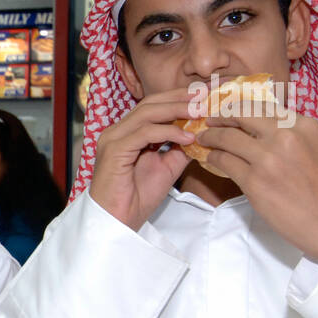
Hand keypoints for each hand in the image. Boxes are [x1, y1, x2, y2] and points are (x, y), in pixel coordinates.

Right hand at [88, 89, 194, 230]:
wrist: (119, 221)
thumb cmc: (137, 198)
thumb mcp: (167, 167)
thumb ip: (179, 148)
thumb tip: (200, 133)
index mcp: (126, 133)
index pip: (152, 106)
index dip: (177, 99)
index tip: (203, 98)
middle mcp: (117, 131)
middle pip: (150, 103)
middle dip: (179, 98)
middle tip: (205, 97)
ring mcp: (113, 138)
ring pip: (147, 113)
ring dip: (177, 110)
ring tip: (200, 112)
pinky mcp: (114, 150)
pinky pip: (145, 133)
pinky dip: (169, 132)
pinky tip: (187, 138)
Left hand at [197, 109, 317, 263]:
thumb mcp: (314, 147)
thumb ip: (290, 133)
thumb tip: (258, 127)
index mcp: (303, 125)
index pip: (261, 106)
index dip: (238, 107)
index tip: (226, 110)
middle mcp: (285, 136)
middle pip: (240, 115)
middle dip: (220, 117)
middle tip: (209, 122)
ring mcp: (268, 158)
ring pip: (226, 138)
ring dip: (211, 138)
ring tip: (204, 140)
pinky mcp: (254, 181)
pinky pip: (223, 161)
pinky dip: (213, 157)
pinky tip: (211, 158)